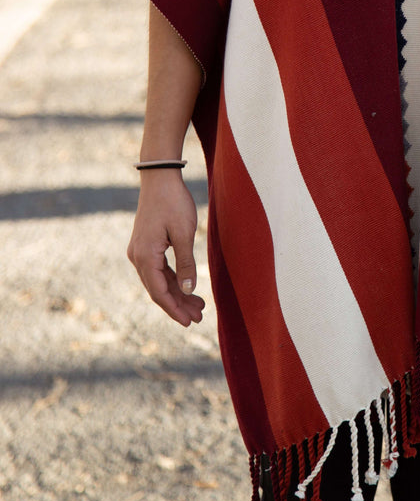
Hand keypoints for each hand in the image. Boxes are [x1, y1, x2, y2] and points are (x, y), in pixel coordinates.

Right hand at [127, 170, 204, 326]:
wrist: (160, 177)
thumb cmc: (173, 202)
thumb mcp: (184, 234)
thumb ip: (186, 263)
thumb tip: (188, 290)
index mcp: (145, 257)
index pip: (159, 292)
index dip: (174, 309)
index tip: (190, 322)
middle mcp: (138, 257)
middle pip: (158, 289)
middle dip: (178, 305)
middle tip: (200, 317)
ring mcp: (140, 251)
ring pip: (159, 281)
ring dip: (177, 294)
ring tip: (199, 306)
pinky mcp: (146, 246)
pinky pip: (159, 270)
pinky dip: (173, 280)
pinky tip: (187, 288)